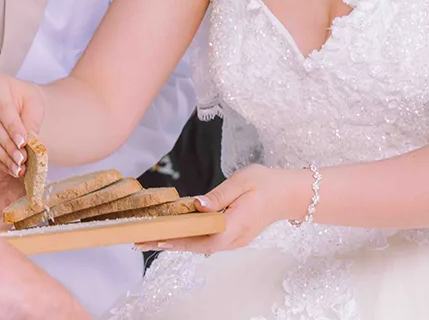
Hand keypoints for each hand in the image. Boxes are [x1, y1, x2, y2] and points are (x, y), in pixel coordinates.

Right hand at [0, 74, 45, 177]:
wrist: (15, 102)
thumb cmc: (23, 99)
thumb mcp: (34, 104)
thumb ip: (31, 121)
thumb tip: (29, 141)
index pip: (2, 108)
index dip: (13, 128)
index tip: (23, 142)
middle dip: (8, 146)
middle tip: (22, 159)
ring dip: (1, 156)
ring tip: (17, 166)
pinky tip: (8, 166)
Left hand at [136, 165, 302, 254]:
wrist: (289, 194)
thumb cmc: (266, 183)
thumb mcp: (242, 181)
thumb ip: (218, 195)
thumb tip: (196, 205)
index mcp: (235, 225)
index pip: (201, 238)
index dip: (177, 240)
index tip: (155, 238)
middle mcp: (233, 238)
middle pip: (196, 246)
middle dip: (168, 244)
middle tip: (139, 241)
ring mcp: (234, 240)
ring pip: (200, 245)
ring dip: (176, 242)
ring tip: (150, 238)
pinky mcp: (233, 236)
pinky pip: (207, 240)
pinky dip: (189, 238)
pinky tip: (175, 233)